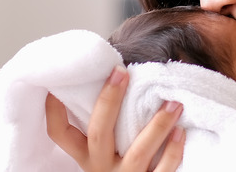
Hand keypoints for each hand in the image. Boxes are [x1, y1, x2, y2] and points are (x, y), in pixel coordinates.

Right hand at [45, 66, 185, 170]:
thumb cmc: (123, 164)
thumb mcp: (106, 150)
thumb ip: (108, 122)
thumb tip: (116, 73)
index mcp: (86, 155)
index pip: (60, 133)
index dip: (54, 109)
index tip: (58, 82)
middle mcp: (101, 167)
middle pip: (99, 134)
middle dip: (109, 101)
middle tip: (121, 72)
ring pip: (137, 153)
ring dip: (157, 126)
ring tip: (173, 104)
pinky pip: (162, 171)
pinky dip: (172, 151)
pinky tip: (181, 131)